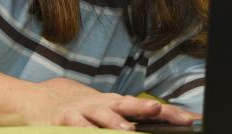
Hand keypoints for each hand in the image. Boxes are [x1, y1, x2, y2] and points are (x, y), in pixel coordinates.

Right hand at [37, 77, 198, 129]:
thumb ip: (129, 117)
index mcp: (117, 103)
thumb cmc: (80, 109)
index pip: (149, 107)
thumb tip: (161, 120)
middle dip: (146, 109)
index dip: (170, 112)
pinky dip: (85, 133)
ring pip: (103, 117)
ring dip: (116, 124)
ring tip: (128, 131)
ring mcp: (84, 111)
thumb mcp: (106, 111)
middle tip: (161, 110)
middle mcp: (104, 104)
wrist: (40, 101)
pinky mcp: (65, 119)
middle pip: (129, 105)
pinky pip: (78, 129)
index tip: (191, 119)